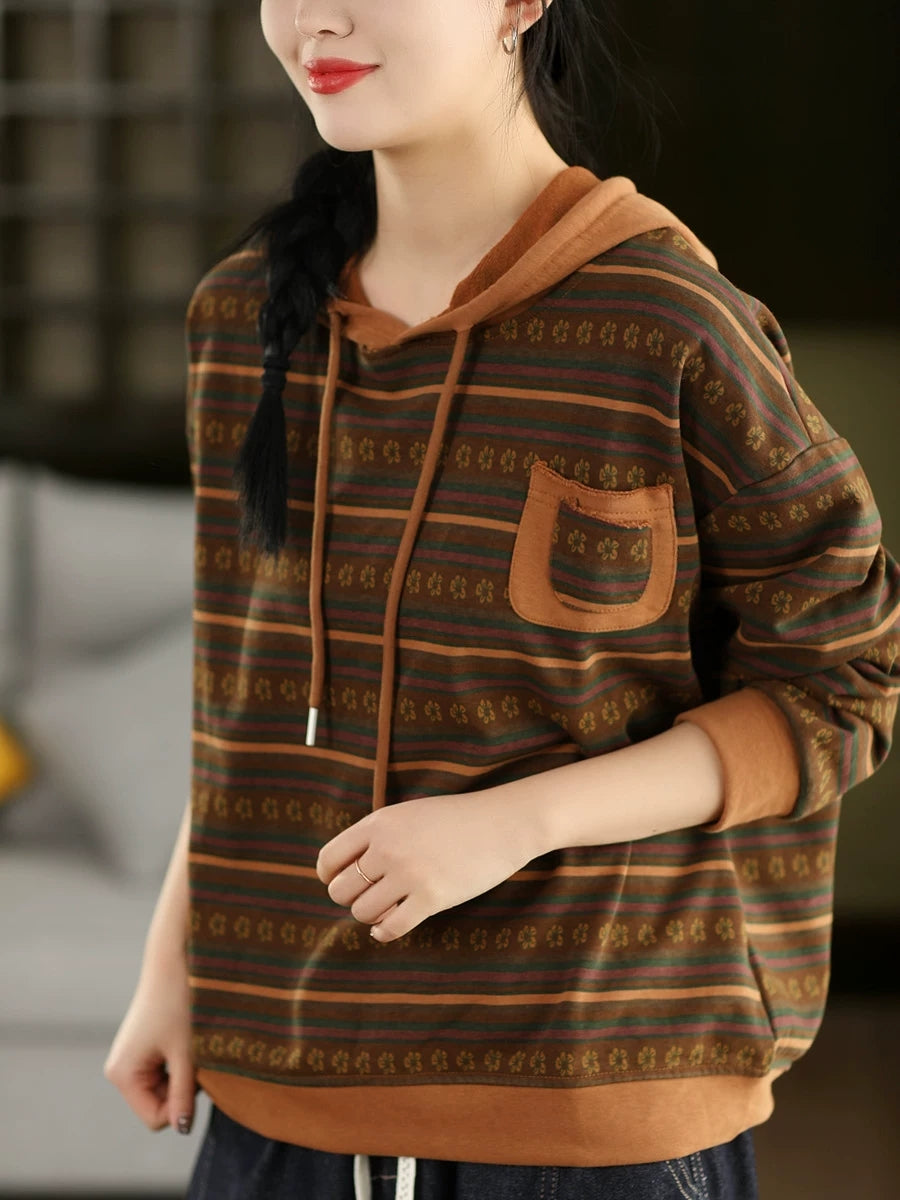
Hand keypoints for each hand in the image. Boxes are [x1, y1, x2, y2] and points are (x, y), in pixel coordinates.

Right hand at [103, 954, 199, 1134]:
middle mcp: (119, 1070)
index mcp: (122, 1075)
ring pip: (163, 1090)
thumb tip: (182, 1128)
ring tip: (192, 1046)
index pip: (155, 1119)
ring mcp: (129, 1059)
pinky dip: (180, 1064)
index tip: (197, 1077)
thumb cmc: (180, 1004)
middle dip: (182, 1089)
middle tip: (196, 1057)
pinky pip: (163, 1073)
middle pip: (158, 1105)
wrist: (174, 961)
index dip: (181, 1107)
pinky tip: (187, 1042)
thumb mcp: (186, 1053)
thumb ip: (183, 1094)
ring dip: (183, 1076)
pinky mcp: (140, 1049)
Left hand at [316, 788, 542, 942]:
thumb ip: (376, 837)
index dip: (330, 876)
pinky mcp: (432, 898)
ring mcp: (410, 874)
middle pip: (341, 890)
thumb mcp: (406, 815)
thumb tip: (343, 871)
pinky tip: (388, 927)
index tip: (343, 881)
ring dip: (370, 915)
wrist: (502, 824)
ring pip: (362, 912)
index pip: (329, 860)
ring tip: (386, 907)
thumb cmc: (453, 820)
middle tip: (368, 896)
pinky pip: (391, 928)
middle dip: (350, 898)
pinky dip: (384, 932)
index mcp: (378, 823)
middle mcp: (388, 848)